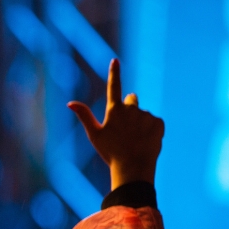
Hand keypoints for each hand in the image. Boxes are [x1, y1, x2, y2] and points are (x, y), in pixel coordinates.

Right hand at [67, 59, 163, 189]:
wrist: (133, 168)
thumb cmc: (111, 153)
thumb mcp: (94, 135)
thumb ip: (84, 116)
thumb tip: (70, 103)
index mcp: (115, 110)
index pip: (114, 86)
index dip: (114, 73)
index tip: (115, 61)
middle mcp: (131, 108)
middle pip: (132, 100)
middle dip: (130, 108)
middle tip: (126, 128)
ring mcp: (146, 115)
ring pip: (143, 115)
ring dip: (140, 123)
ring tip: (135, 141)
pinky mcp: (159, 123)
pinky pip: (154, 123)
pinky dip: (151, 130)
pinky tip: (145, 142)